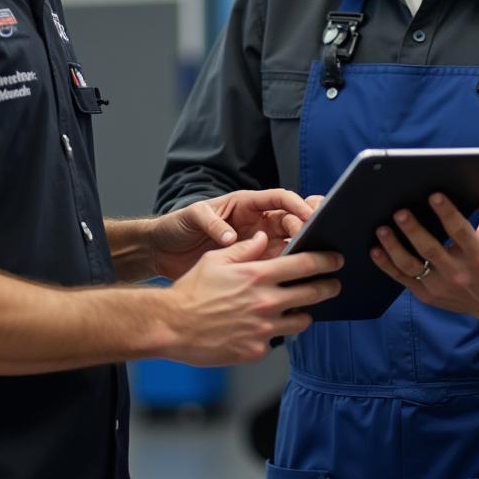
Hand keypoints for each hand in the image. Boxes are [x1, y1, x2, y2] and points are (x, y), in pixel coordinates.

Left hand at [151, 189, 315, 279]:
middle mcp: (255, 222)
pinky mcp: (251, 265)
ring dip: (301, 249)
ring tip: (315, 259)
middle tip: (315, 239)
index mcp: (245, 204)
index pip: (278, 199)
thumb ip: (212, 223)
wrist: (163, 251)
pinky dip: (287, 270)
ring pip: (288, 244)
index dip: (296, 204)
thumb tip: (230, 237)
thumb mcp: (192, 218)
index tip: (310, 215)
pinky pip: (275, 265)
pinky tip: (297, 279)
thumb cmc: (177, 226)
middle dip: (306, 227)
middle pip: (290, 221)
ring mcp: (256, 244)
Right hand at [160, 231, 342, 365]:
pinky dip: (277, 332)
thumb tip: (265, 238)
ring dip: (305, 312)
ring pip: (302, 320)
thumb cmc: (192, 290)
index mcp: (258, 275)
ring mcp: (264, 329)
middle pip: (313, 293)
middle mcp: (266, 302)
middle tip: (334, 284)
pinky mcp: (257, 350)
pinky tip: (268, 326)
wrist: (173, 326)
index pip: (305, 265)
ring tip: (301, 308)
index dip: (326, 260)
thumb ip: (245, 249)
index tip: (336, 258)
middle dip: (329, 286)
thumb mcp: (216, 259)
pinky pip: (278, 340)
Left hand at [369, 192, 478, 323]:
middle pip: (431, 250)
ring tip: (381, 229)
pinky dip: (386, 265)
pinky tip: (375, 250)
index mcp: (478, 255)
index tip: (434, 195)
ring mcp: (440, 287)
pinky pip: (402, 279)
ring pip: (412, 266)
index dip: (447, 213)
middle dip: (413, 230)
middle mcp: (459, 273)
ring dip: (393, 247)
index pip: (460, 231)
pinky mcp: (427, 295)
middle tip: (399, 212)